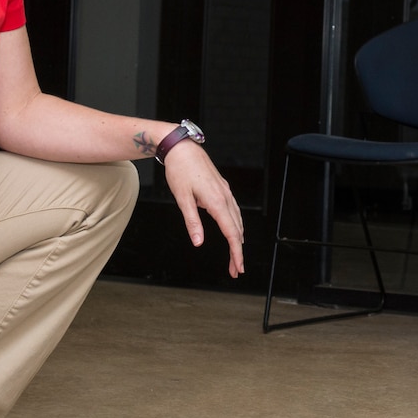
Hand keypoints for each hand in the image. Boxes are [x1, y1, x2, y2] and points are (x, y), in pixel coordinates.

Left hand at [162, 140, 244, 276]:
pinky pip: (234, 211)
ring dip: (237, 239)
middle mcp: (225, 197)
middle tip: (235, 269)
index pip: (231, 233)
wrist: (182, 148)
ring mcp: (226, 192)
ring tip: (234, 255)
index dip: (236, 253)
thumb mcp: (182, 198)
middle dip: (237, 251)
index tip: (238, 268)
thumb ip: (192, 222)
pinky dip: (235, 225)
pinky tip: (232, 230)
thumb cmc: (180, 171)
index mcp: (217, 201)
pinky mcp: (222, 189)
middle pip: (237, 230)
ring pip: (237, 220)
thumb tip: (198, 242)